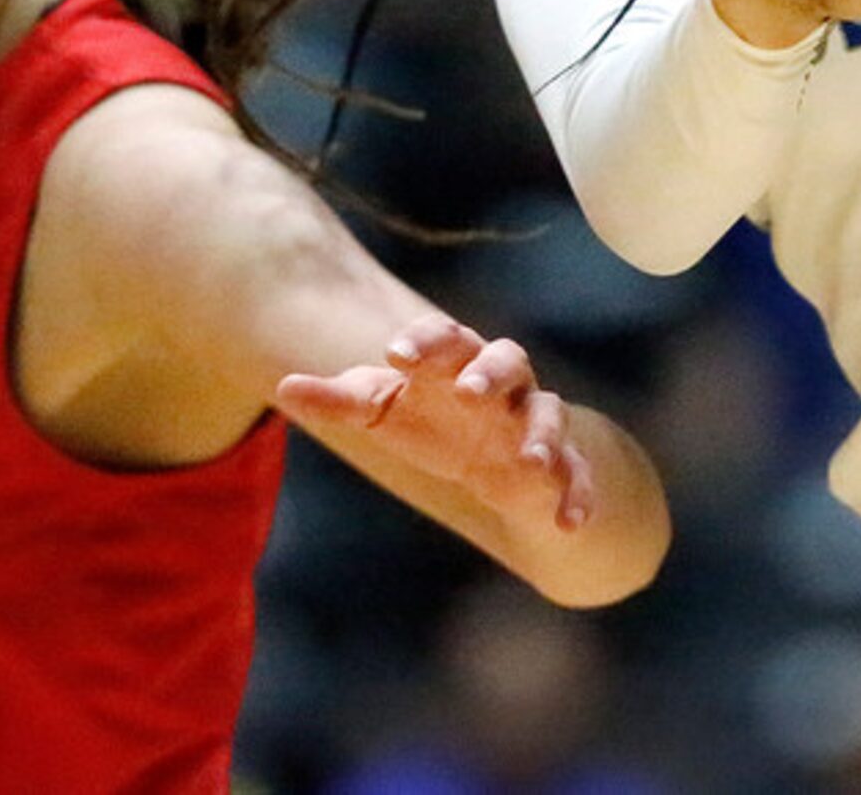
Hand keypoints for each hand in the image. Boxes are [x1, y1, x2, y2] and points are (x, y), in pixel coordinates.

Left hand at [275, 316, 597, 532]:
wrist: (493, 461)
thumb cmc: (430, 421)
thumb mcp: (382, 410)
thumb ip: (338, 400)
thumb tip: (283, 387)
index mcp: (457, 362)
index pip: (447, 336)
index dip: (424, 341)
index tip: (394, 355)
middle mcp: (502, 386)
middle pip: (509, 360)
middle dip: (489, 374)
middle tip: (467, 391)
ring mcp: (531, 424)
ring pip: (549, 414)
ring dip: (541, 435)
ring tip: (527, 460)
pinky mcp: (557, 468)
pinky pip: (576, 475)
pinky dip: (577, 496)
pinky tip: (566, 523)